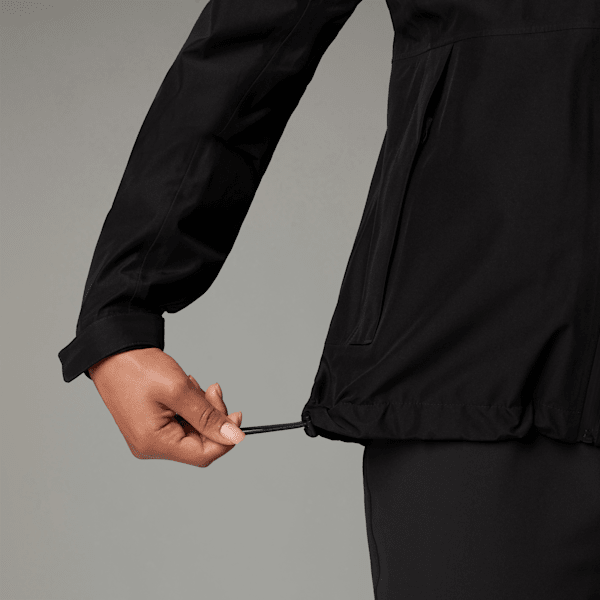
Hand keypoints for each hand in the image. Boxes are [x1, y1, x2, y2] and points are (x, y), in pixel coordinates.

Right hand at [88, 348, 244, 467]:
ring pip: (193, 431)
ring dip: (200, 408)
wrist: (112, 352)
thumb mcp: (180, 390)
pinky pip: (181, 423)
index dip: (226, 437)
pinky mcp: (150, 426)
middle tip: (213, 388)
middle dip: (212, 416)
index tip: (238, 414)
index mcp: (154, 443)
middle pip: (200, 443)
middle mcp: (150, 447)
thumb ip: (208, 416)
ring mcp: (149, 438)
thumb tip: (235, 436)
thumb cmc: (139, 368)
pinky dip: (189, 406)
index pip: (204, 454)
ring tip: (190, 384)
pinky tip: (183, 387)